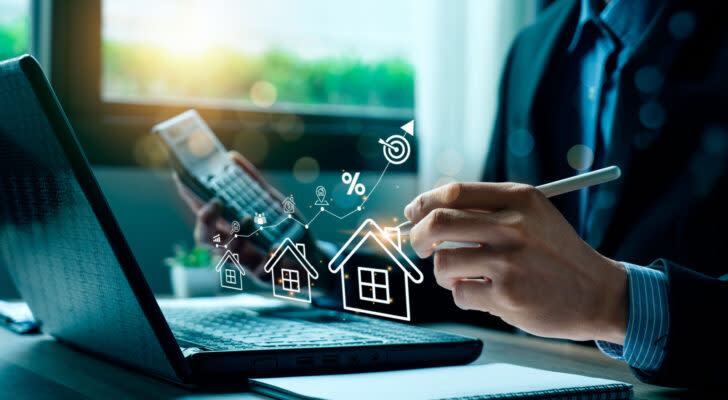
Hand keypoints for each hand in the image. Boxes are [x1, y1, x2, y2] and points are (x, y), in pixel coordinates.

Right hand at [175, 151, 284, 287]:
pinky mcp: (265, 276)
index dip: (191, 199)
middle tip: (216, 201)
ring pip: (229, 255)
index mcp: (229, 230)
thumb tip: (232, 157)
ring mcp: (247, 264)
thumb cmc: (287, 231)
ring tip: (248, 217)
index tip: (183, 178)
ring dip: (236, 234)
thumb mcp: (272, 203)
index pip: (203, 214)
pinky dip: (269, 256)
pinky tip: (278, 246)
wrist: (313, 259)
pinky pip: (261, 270)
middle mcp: (233, 248)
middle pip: (204, 239)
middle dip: (205, 221)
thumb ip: (252, 183)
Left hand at [404, 182, 627, 343]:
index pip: (453, 192)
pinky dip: (465, 296)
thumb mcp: (533, 215)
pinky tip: (488, 294)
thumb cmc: (555, 253)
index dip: (424, 203)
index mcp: (519, 199)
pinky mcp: (506, 295)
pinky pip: (460, 294)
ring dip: (445, 273)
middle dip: (419, 236)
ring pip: (443, 264)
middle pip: (438, 223)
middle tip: (421, 246)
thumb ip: (487, 208)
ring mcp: (508, 262)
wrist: (596, 293)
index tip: (414, 214)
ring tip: (466, 276)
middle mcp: (513, 226)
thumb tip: (426, 211)